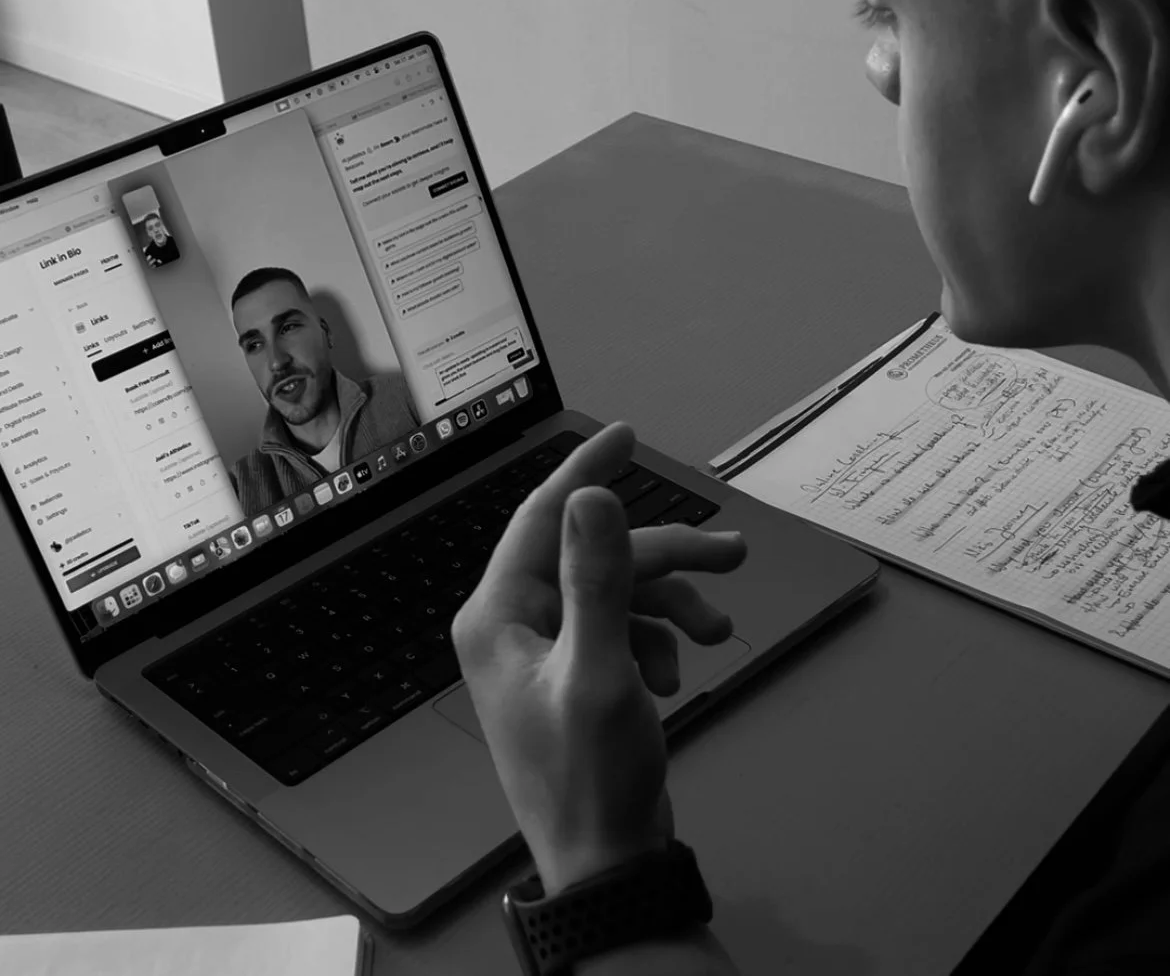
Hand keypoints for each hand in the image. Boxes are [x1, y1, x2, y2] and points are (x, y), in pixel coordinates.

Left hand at [451, 422, 746, 894]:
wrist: (606, 864)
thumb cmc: (592, 780)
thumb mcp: (601, 671)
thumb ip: (597, 579)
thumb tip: (592, 498)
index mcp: (499, 615)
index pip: (542, 517)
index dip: (586, 472)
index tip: (624, 435)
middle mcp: (515, 624)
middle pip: (596, 555)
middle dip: (665, 555)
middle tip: (729, 555)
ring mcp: (546, 649)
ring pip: (618, 588)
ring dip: (671, 602)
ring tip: (714, 632)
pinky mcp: (577, 671)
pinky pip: (623, 626)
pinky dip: (658, 638)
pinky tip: (675, 672)